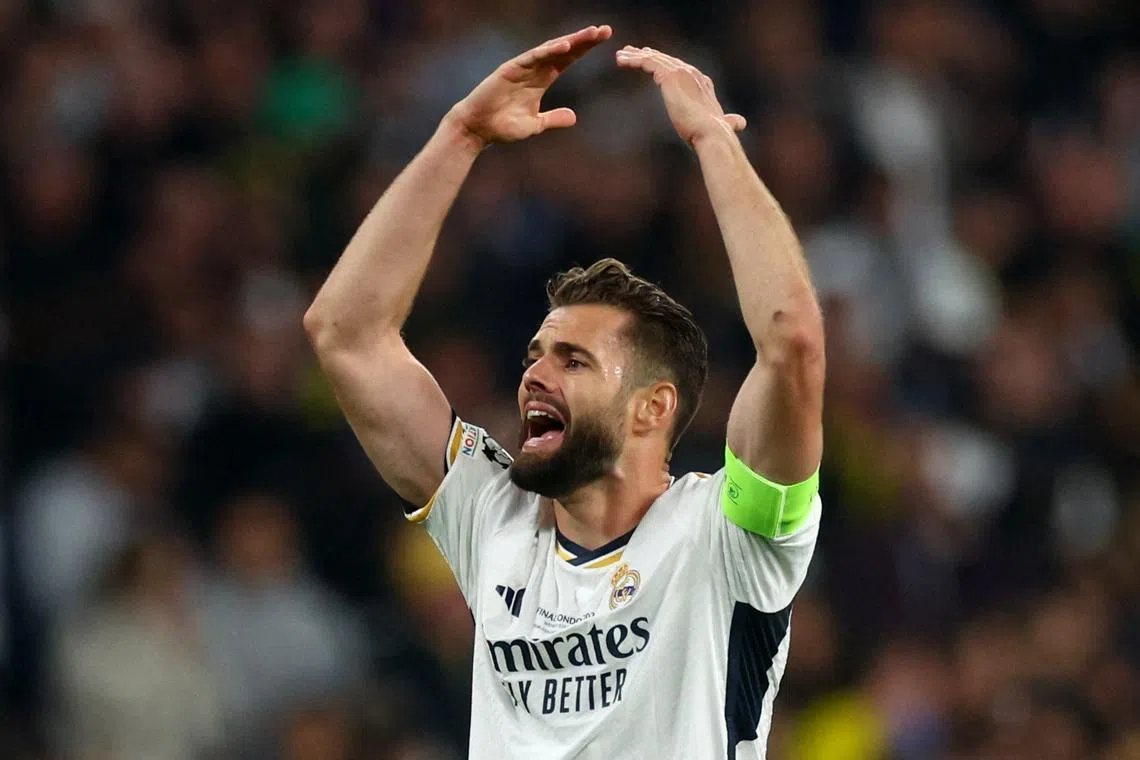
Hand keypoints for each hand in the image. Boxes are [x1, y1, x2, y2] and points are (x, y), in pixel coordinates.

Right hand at [446, 25, 612, 147]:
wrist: (478, 129)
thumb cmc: (503, 127)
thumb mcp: (535, 125)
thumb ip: (553, 119)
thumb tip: (573, 117)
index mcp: (542, 79)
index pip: (568, 60)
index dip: (585, 49)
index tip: (604, 40)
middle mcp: (534, 69)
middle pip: (564, 50)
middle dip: (584, 40)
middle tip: (605, 30)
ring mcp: (523, 67)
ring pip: (551, 49)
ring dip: (571, 40)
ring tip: (591, 34)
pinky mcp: (510, 69)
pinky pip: (533, 57)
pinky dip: (548, 51)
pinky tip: (565, 46)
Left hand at [615, 46, 745, 146]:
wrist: (713, 135)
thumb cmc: (715, 136)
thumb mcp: (721, 125)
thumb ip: (730, 121)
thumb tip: (740, 123)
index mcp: (702, 82)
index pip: (680, 68)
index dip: (664, 63)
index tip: (650, 60)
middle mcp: (693, 73)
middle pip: (665, 60)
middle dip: (648, 55)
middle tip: (631, 53)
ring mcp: (682, 73)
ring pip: (654, 59)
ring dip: (636, 56)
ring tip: (621, 56)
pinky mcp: (670, 77)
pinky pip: (647, 63)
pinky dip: (634, 60)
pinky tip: (621, 61)